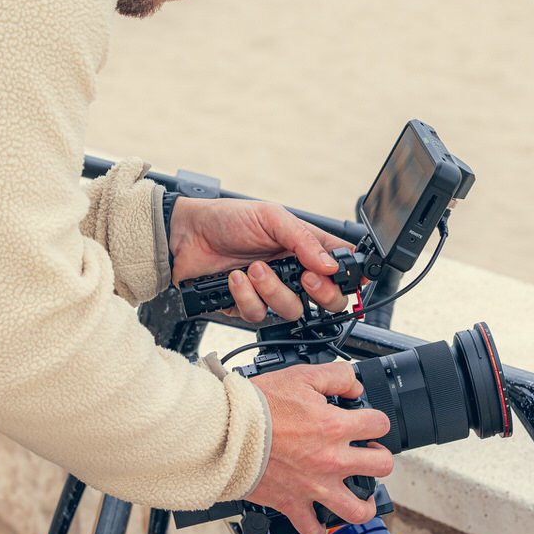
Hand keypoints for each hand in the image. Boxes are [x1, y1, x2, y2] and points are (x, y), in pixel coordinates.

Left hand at [168, 197, 351, 319]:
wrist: (185, 236)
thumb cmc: (228, 219)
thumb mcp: (271, 217)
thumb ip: (303, 240)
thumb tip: (329, 265)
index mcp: (306, 247)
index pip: (341, 267)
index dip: (347, 278)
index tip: (340, 278)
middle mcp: (293, 272)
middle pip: (326, 301)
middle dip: (318, 293)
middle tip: (304, 278)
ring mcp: (271, 291)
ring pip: (291, 311)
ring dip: (272, 290)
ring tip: (253, 268)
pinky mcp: (248, 306)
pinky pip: (258, 316)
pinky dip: (245, 297)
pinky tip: (234, 278)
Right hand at [245, 362, 393, 533]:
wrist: (226, 432)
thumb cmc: (258, 406)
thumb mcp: (301, 376)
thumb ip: (336, 377)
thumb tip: (354, 387)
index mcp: (336, 427)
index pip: (380, 425)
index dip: (375, 420)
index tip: (367, 422)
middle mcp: (332, 460)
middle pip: (382, 466)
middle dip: (379, 458)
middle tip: (367, 455)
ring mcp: (315, 487)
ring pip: (358, 510)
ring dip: (364, 503)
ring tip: (361, 496)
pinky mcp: (292, 504)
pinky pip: (313, 528)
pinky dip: (319, 526)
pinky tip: (321, 518)